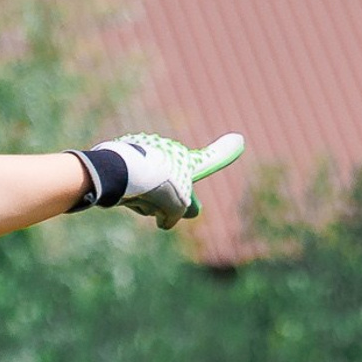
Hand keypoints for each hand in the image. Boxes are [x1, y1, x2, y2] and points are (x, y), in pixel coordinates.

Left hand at [81, 131, 243, 229]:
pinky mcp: (122, 155)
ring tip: (139, 200)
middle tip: (157, 207)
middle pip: (169, 182)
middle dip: (163, 197)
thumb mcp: (176, 206)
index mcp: (186, 159)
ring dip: (144, 198)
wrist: (123, 171)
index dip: (225, 151)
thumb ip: (177, 213)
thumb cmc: (157, 185)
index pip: (210, 159)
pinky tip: (125, 196)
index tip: (238, 140)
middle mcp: (168, 151)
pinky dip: (127, 192)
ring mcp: (145, 150)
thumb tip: (165, 222)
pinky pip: (129, 181)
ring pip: (147, 184)